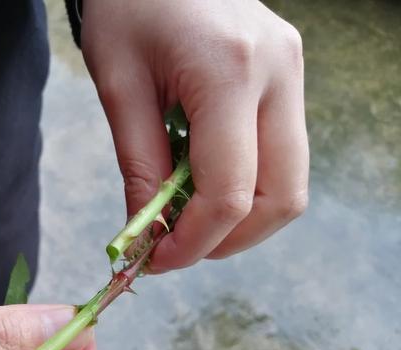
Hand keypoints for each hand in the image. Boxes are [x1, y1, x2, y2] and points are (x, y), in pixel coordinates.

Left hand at [82, 0, 308, 271]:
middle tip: (177, 247)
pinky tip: (203, 180)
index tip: (158, 260)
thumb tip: (148, 234)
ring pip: (289, 183)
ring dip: (241, 218)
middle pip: (281, 198)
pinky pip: (281, 156)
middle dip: (228, 240)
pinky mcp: (289, 77)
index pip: (230, 192)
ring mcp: (293, 74)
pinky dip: (246, 186)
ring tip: (187, 217)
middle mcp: (279, 74)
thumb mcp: (119, 86)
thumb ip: (138, 166)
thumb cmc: (127, 6)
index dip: (194, 242)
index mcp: (230, 72)